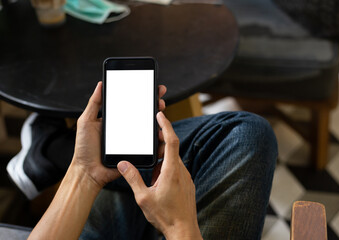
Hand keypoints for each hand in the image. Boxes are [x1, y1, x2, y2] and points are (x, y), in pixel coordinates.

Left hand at [71, 82, 166, 188]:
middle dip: (155, 105)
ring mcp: (132, 140)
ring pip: (150, 129)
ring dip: (159, 122)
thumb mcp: (86, 121)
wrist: (88, 172)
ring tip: (161, 117)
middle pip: (144, 114)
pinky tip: (160, 134)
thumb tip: (101, 84)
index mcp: (116, 119)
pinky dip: (157, 141)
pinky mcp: (136, 152)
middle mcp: (126, 128)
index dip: (143, 96)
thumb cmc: (84, 148)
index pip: (132, 104)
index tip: (152, 88)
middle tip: (159, 101)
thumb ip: (94, 103)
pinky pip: (149, 146)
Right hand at [117, 112, 201, 239]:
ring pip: (174, 160)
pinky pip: (177, 170)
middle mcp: (181, 171)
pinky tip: (158, 181)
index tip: (161, 114)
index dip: (166, 125)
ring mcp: (186, 177)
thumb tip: (123, 164)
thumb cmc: (165, 215)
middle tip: (149, 144)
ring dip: (162, 160)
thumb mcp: (143, 197)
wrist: (183, 230)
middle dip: (160, 144)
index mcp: (171, 170)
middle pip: (172, 149)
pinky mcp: (187, 184)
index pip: (171, 140)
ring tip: (151, 172)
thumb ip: (133, 178)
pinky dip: (167, 169)